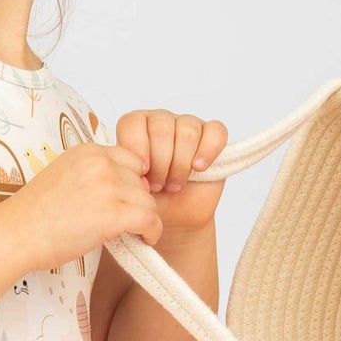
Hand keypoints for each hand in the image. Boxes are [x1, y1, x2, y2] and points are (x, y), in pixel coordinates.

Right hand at [0, 139, 164, 271]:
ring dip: (143, 219)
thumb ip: (90, 174)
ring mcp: (108, 187)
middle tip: (125, 221)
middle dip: (135, 202)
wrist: (15, 235)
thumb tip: (121, 188)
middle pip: (141, 181)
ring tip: (132, 233)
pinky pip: (150, 219)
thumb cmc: (32, 215)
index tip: (124, 201)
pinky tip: (145, 240)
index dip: (130, 182)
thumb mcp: (62, 176)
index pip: (131, 160)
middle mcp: (100, 163)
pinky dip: (152, 232)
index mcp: (87, 151)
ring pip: (148, 201)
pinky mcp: (113, 213)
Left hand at [113, 109, 229, 233]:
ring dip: (180, 164)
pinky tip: (198, 168)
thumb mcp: (126, 187)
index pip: (133, 123)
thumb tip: (134, 170)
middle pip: (161, 128)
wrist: (171, 218)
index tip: (141, 173)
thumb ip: (124, 171)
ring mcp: (187, 126)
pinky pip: (216, 131)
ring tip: (174, 185)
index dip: (137, 147)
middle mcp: (160, 122)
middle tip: (157, 185)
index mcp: (134, 128)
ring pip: (187, 132)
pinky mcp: (211, 137)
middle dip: (160, 163)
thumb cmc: (145, 200)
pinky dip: (208, 150)